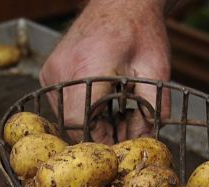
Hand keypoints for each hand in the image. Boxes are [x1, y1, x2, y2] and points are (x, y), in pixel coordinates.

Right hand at [39, 0, 170, 143]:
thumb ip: (151, 108)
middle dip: (102, 136)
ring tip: (123, 115)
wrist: (122, 3)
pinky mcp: (51, 73)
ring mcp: (53, 72)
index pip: (80, 123)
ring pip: (68, 118)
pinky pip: (65, 106)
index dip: (100, 142)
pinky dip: (88, 113)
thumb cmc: (140, 32)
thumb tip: (143, 140)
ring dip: (96, 125)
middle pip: (73, 125)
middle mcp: (62, 71)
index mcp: (87, 68)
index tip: (122, 149)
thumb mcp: (156, 70)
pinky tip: (109, 106)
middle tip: (128, 132)